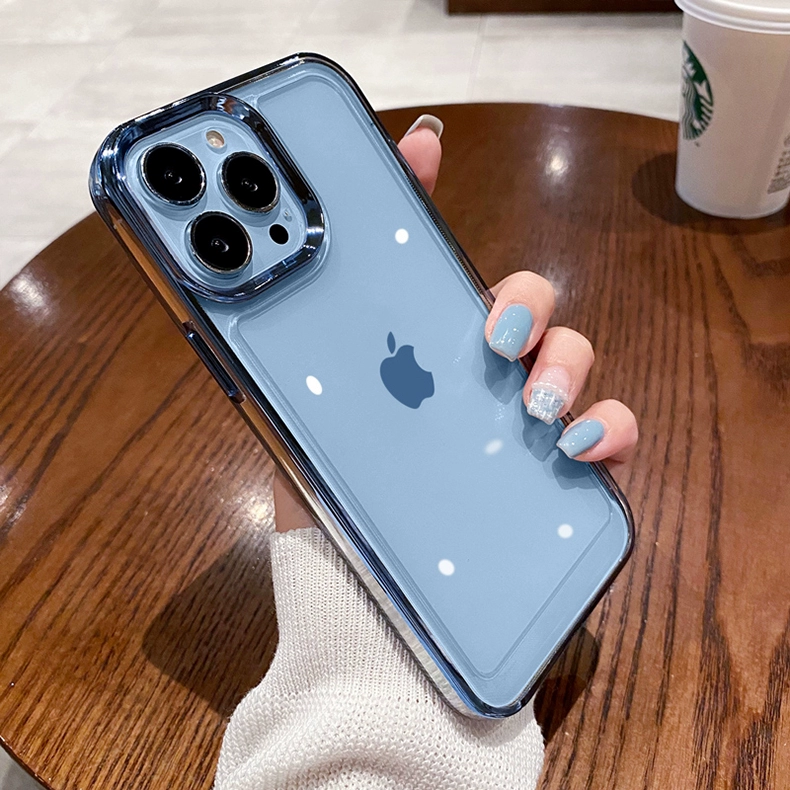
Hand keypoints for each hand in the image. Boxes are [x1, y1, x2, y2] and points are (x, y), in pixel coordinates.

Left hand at [275, 114, 637, 531]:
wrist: (369, 614)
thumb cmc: (333, 520)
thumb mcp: (297, 432)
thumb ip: (289, 365)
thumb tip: (258, 295)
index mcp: (415, 357)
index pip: (429, 266)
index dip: (429, 194)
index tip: (425, 147)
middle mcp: (477, 379)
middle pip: (524, 303)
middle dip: (524, 302)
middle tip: (496, 340)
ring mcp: (527, 423)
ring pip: (572, 354)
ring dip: (564, 361)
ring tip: (532, 405)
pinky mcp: (568, 474)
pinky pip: (614, 431)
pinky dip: (611, 424)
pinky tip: (577, 445)